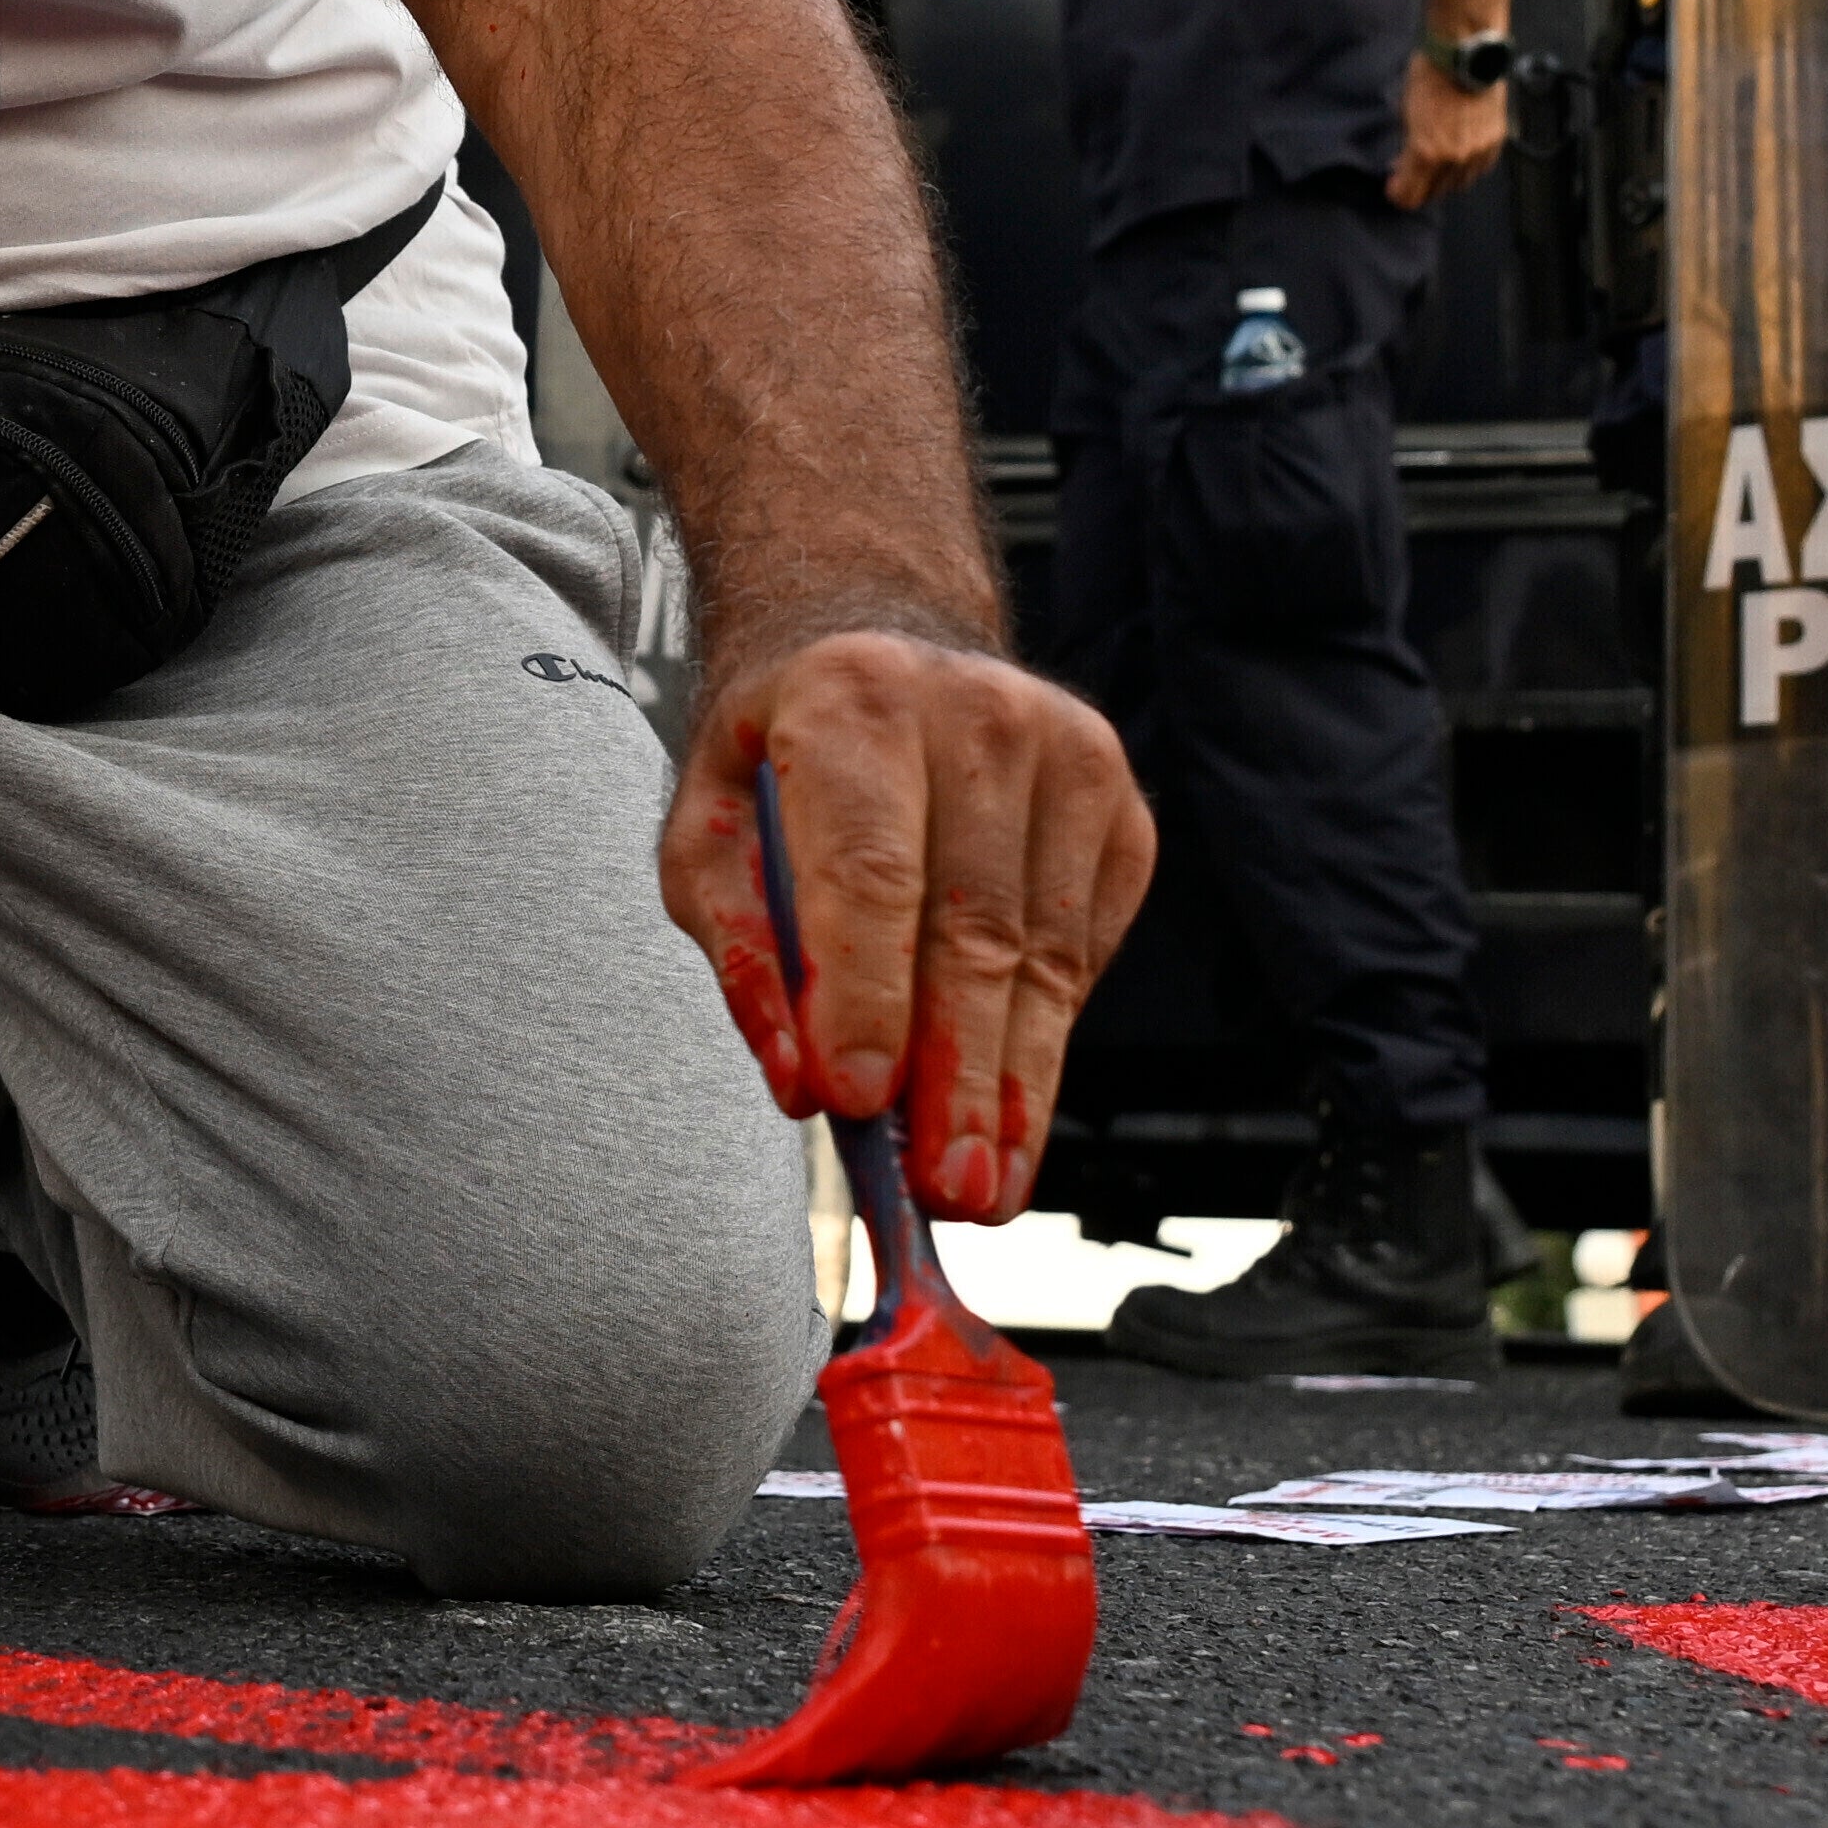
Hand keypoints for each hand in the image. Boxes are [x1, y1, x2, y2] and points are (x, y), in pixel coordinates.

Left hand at [662, 618, 1154, 1225]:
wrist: (879, 638)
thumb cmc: (783, 755)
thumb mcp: (709, 833)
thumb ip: (744, 952)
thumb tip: (797, 1081)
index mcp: (855, 698)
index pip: (870, 869)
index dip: (865, 993)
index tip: (856, 1103)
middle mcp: (977, 711)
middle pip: (973, 926)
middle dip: (957, 1075)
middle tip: (943, 1189)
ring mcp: (1068, 752)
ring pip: (1044, 953)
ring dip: (1015, 1084)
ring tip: (985, 1184)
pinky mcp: (1118, 802)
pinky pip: (1086, 944)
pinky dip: (1047, 1034)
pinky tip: (1013, 1104)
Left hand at [1387, 54, 1511, 209]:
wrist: (1465, 54)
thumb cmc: (1429, 77)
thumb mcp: (1405, 113)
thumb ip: (1405, 147)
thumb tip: (1402, 164)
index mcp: (1426, 153)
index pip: (1409, 197)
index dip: (1398, 193)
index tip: (1394, 185)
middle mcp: (1455, 158)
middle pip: (1434, 194)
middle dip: (1420, 186)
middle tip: (1412, 172)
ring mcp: (1478, 152)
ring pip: (1459, 185)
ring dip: (1445, 179)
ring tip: (1436, 161)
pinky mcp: (1496, 142)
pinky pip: (1480, 169)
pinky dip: (1467, 166)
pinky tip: (1458, 153)